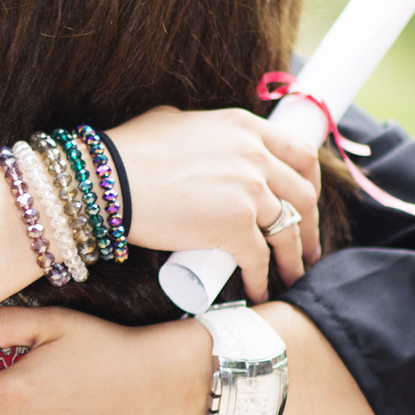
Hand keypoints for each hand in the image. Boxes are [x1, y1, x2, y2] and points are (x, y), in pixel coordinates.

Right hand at [104, 107, 320, 300]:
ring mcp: (249, 190)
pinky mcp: (235, 227)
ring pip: (288, 232)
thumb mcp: (171, 122)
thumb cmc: (125, 153)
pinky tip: (258, 292)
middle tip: (306, 246)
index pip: (299, 152)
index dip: (309, 182)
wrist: (104, 181)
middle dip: (310, 226)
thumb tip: (200, 138)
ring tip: (290, 277)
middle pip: (303, 195)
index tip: (305, 202)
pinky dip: (262, 280)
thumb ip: (199, 130)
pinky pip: (260, 260)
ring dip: (294, 259)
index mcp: (243, 126)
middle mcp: (255, 154)